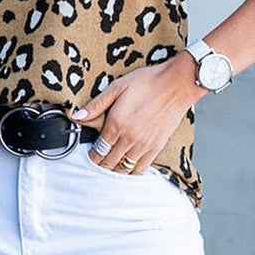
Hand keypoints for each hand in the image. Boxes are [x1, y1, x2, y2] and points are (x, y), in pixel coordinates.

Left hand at [68, 54, 201, 172]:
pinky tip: (128, 169)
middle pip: (108, 163)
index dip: (91, 156)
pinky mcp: (156, 147)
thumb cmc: (148, 83)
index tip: (90, 155)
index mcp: (115, 124)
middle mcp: (128, 139)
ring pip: (123, 168)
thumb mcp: (117, 87)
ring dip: (114, 170)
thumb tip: (77, 116)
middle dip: (101, 165)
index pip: (98, 151)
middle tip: (97, 164)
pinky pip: (141, 168)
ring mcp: (143, 145)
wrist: (176, 85)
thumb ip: (96, 105)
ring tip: (110, 168)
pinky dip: (132, 171)